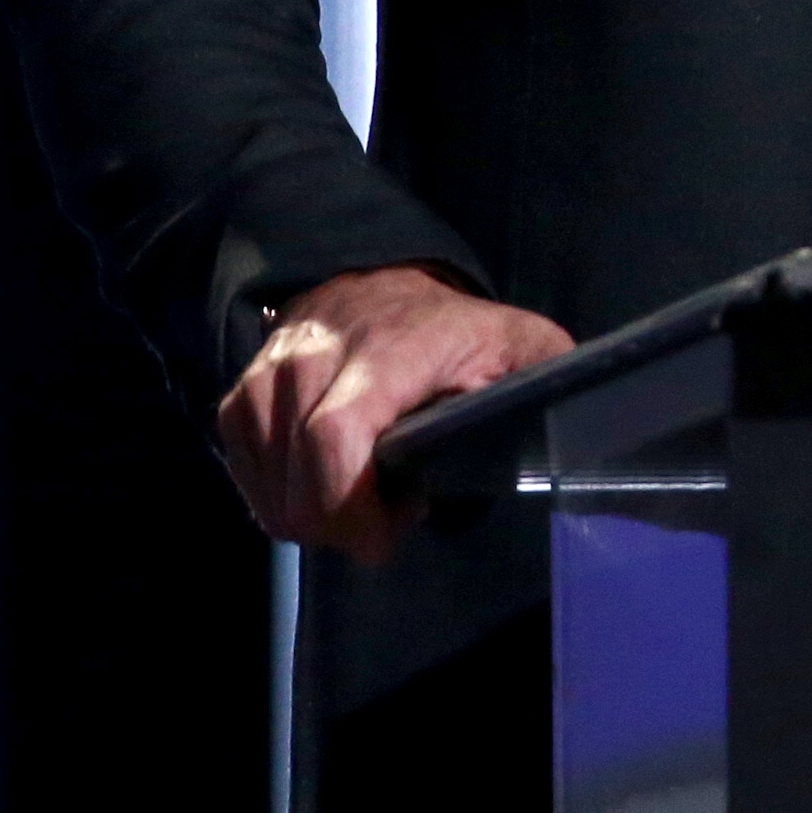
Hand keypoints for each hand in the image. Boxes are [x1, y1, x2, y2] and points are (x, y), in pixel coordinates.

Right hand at [216, 265, 573, 563]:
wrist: (382, 277)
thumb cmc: (458, 329)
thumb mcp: (518, 345)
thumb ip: (541, 383)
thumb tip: (568, 428)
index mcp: (391, 349)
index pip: (335, 438)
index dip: (351, 508)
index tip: (390, 534)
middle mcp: (318, 353)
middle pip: (298, 479)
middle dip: (340, 525)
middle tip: (384, 521)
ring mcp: (272, 369)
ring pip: (267, 482)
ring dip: (310, 513)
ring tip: (361, 495)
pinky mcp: (244, 387)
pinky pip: (243, 467)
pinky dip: (277, 496)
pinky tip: (319, 487)